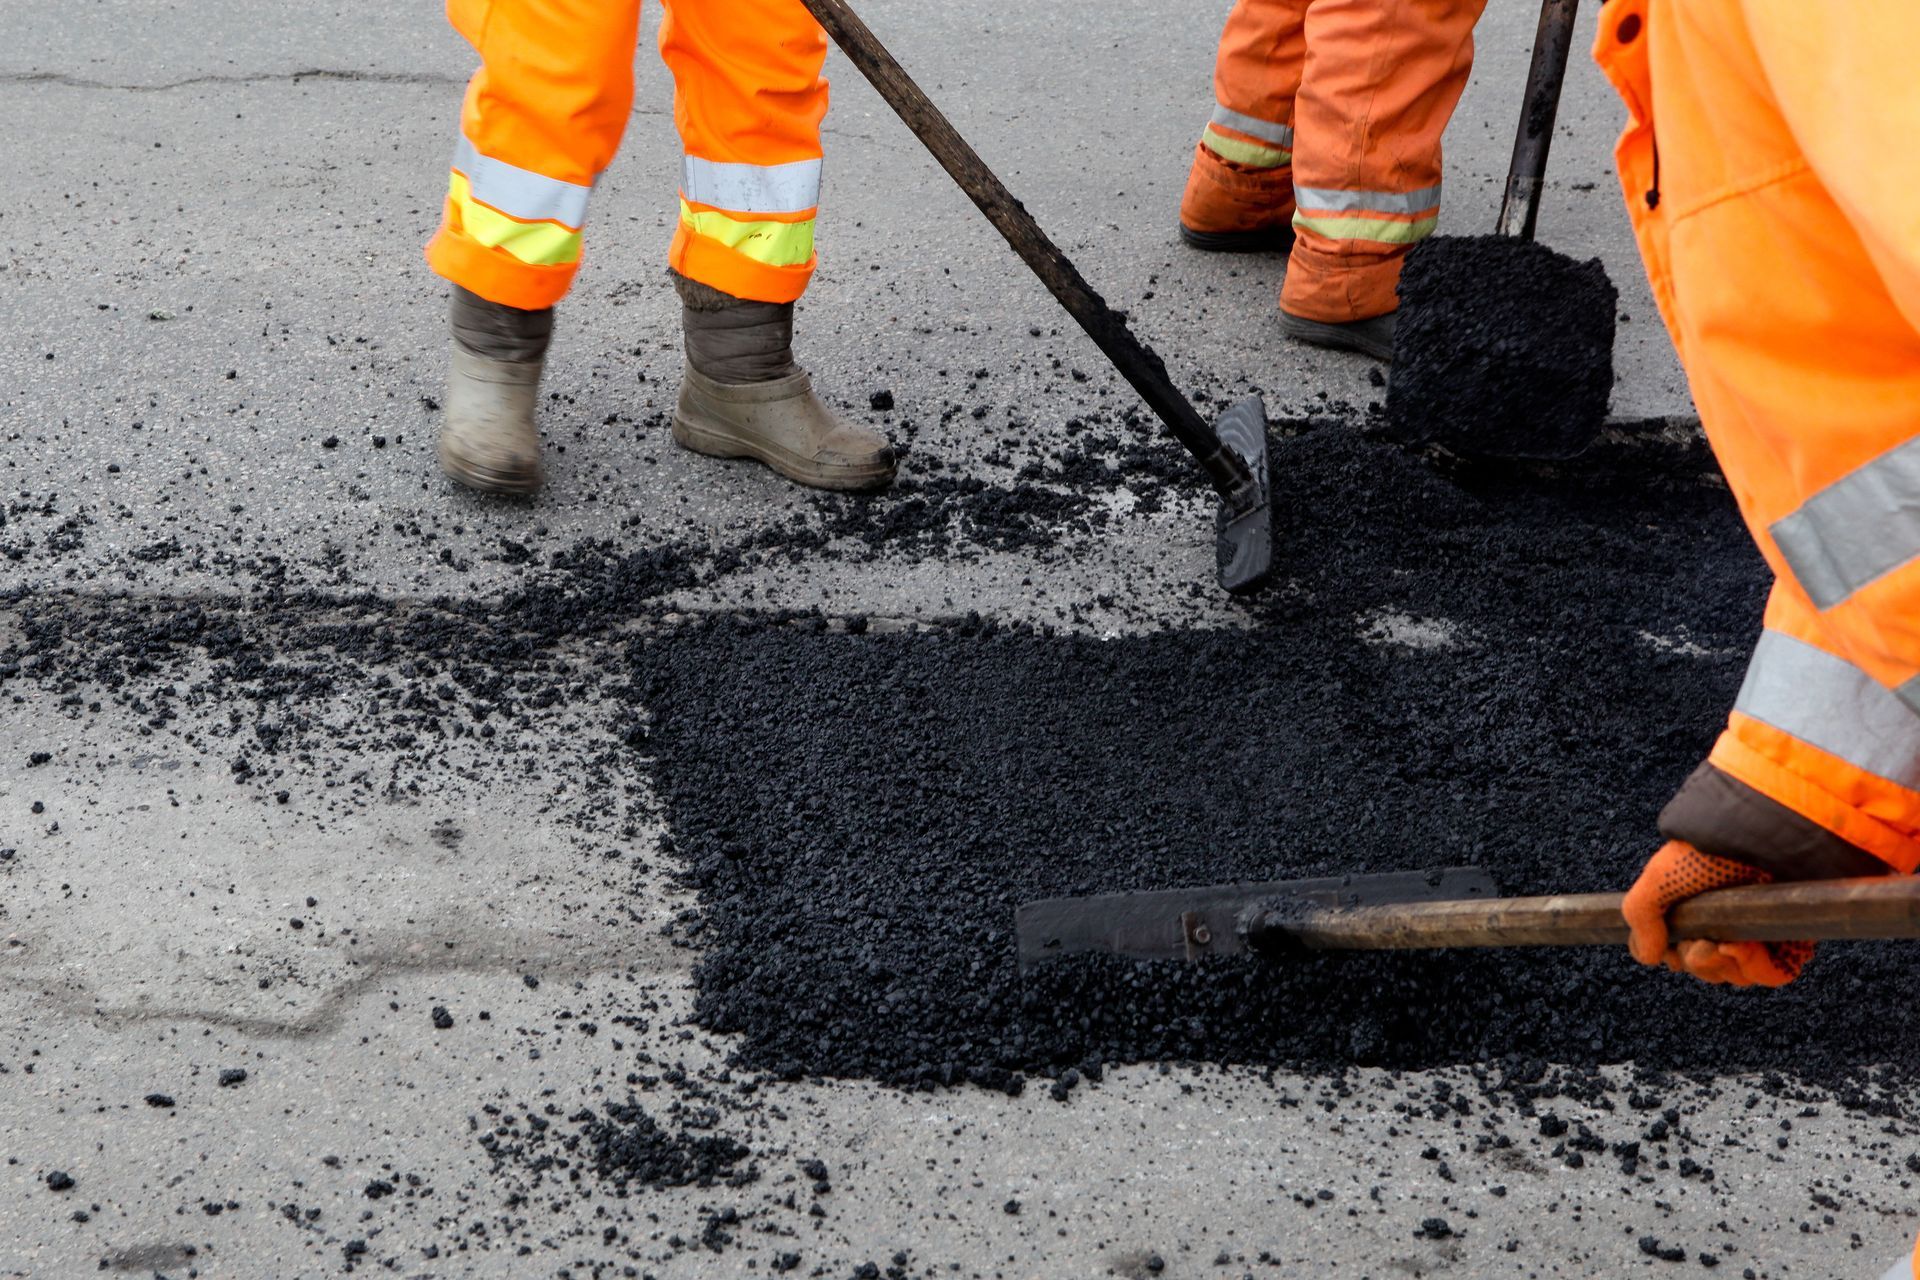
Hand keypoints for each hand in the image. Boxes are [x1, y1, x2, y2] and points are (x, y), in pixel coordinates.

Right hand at [1620, 840, 1811, 986]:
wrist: (1754, 837)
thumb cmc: (1706, 850)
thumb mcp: (1658, 878)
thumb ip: (1641, 915)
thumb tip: (1648, 956)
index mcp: (1702, 907)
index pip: (1687, 952)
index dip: (1676, 957)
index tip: (1669, 948)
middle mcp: (1733, 920)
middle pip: (1711, 968)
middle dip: (1697, 962)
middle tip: (1695, 943)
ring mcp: (1762, 930)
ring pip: (1738, 975)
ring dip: (1721, 966)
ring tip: (1716, 944)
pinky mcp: (1792, 938)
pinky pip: (1773, 973)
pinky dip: (1752, 968)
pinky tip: (1737, 947)